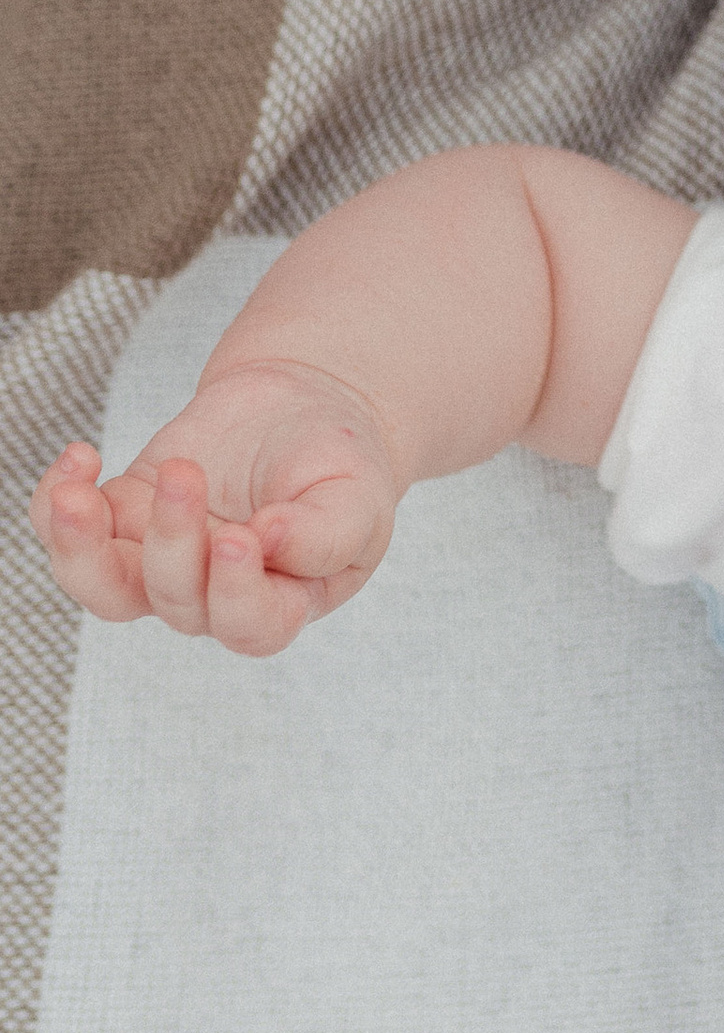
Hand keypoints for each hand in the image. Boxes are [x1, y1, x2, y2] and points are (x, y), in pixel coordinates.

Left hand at [30, 362, 399, 656]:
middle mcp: (214, 596)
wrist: (300, 406)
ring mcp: (162, 562)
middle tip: (187, 473)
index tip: (238, 536)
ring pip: (106, 591)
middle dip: (172, 539)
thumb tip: (267, 543)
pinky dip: (56, 504)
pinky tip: (80, 458)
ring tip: (76, 496)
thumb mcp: (358, 495)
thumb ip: (326, 533)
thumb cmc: (339, 462)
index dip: (235, 594)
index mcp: (283, 602)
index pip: (250, 627)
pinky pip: (72, 536)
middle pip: (175, 599)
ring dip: (81, 549)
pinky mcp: (125, 519)